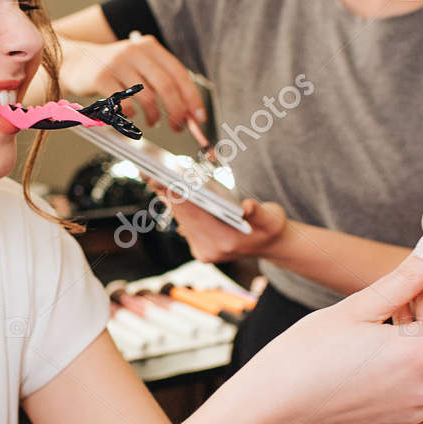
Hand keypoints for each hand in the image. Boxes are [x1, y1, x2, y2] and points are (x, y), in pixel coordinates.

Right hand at [59, 32, 204, 131]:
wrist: (76, 61)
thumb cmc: (114, 69)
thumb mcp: (139, 66)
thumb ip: (162, 82)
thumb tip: (188, 112)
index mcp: (150, 47)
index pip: (179, 73)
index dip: (192, 98)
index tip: (198, 118)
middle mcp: (135, 51)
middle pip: (166, 85)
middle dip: (177, 111)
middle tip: (179, 127)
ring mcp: (117, 63)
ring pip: (147, 96)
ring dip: (155, 115)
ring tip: (154, 122)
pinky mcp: (100, 77)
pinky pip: (124, 103)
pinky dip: (132, 114)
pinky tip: (132, 116)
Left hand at [151, 181, 285, 263]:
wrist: (271, 245)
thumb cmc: (270, 226)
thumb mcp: (272, 216)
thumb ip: (259, 211)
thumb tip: (247, 207)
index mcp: (227, 241)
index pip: (196, 214)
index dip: (178, 196)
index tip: (163, 181)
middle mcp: (211, 249)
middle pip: (183, 216)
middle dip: (168, 193)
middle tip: (150, 172)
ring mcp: (203, 251)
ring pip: (181, 220)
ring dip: (169, 199)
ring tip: (154, 177)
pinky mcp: (199, 249)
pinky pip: (184, 224)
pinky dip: (178, 207)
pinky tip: (167, 190)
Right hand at [235, 232, 422, 423]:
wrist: (273, 406)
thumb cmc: (304, 354)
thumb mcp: (357, 307)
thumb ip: (405, 277)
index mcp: (419, 354)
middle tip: (413, 281)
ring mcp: (419, 404)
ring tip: (397, 305)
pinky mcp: (407, 414)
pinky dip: (422, 350)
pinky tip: (390, 334)